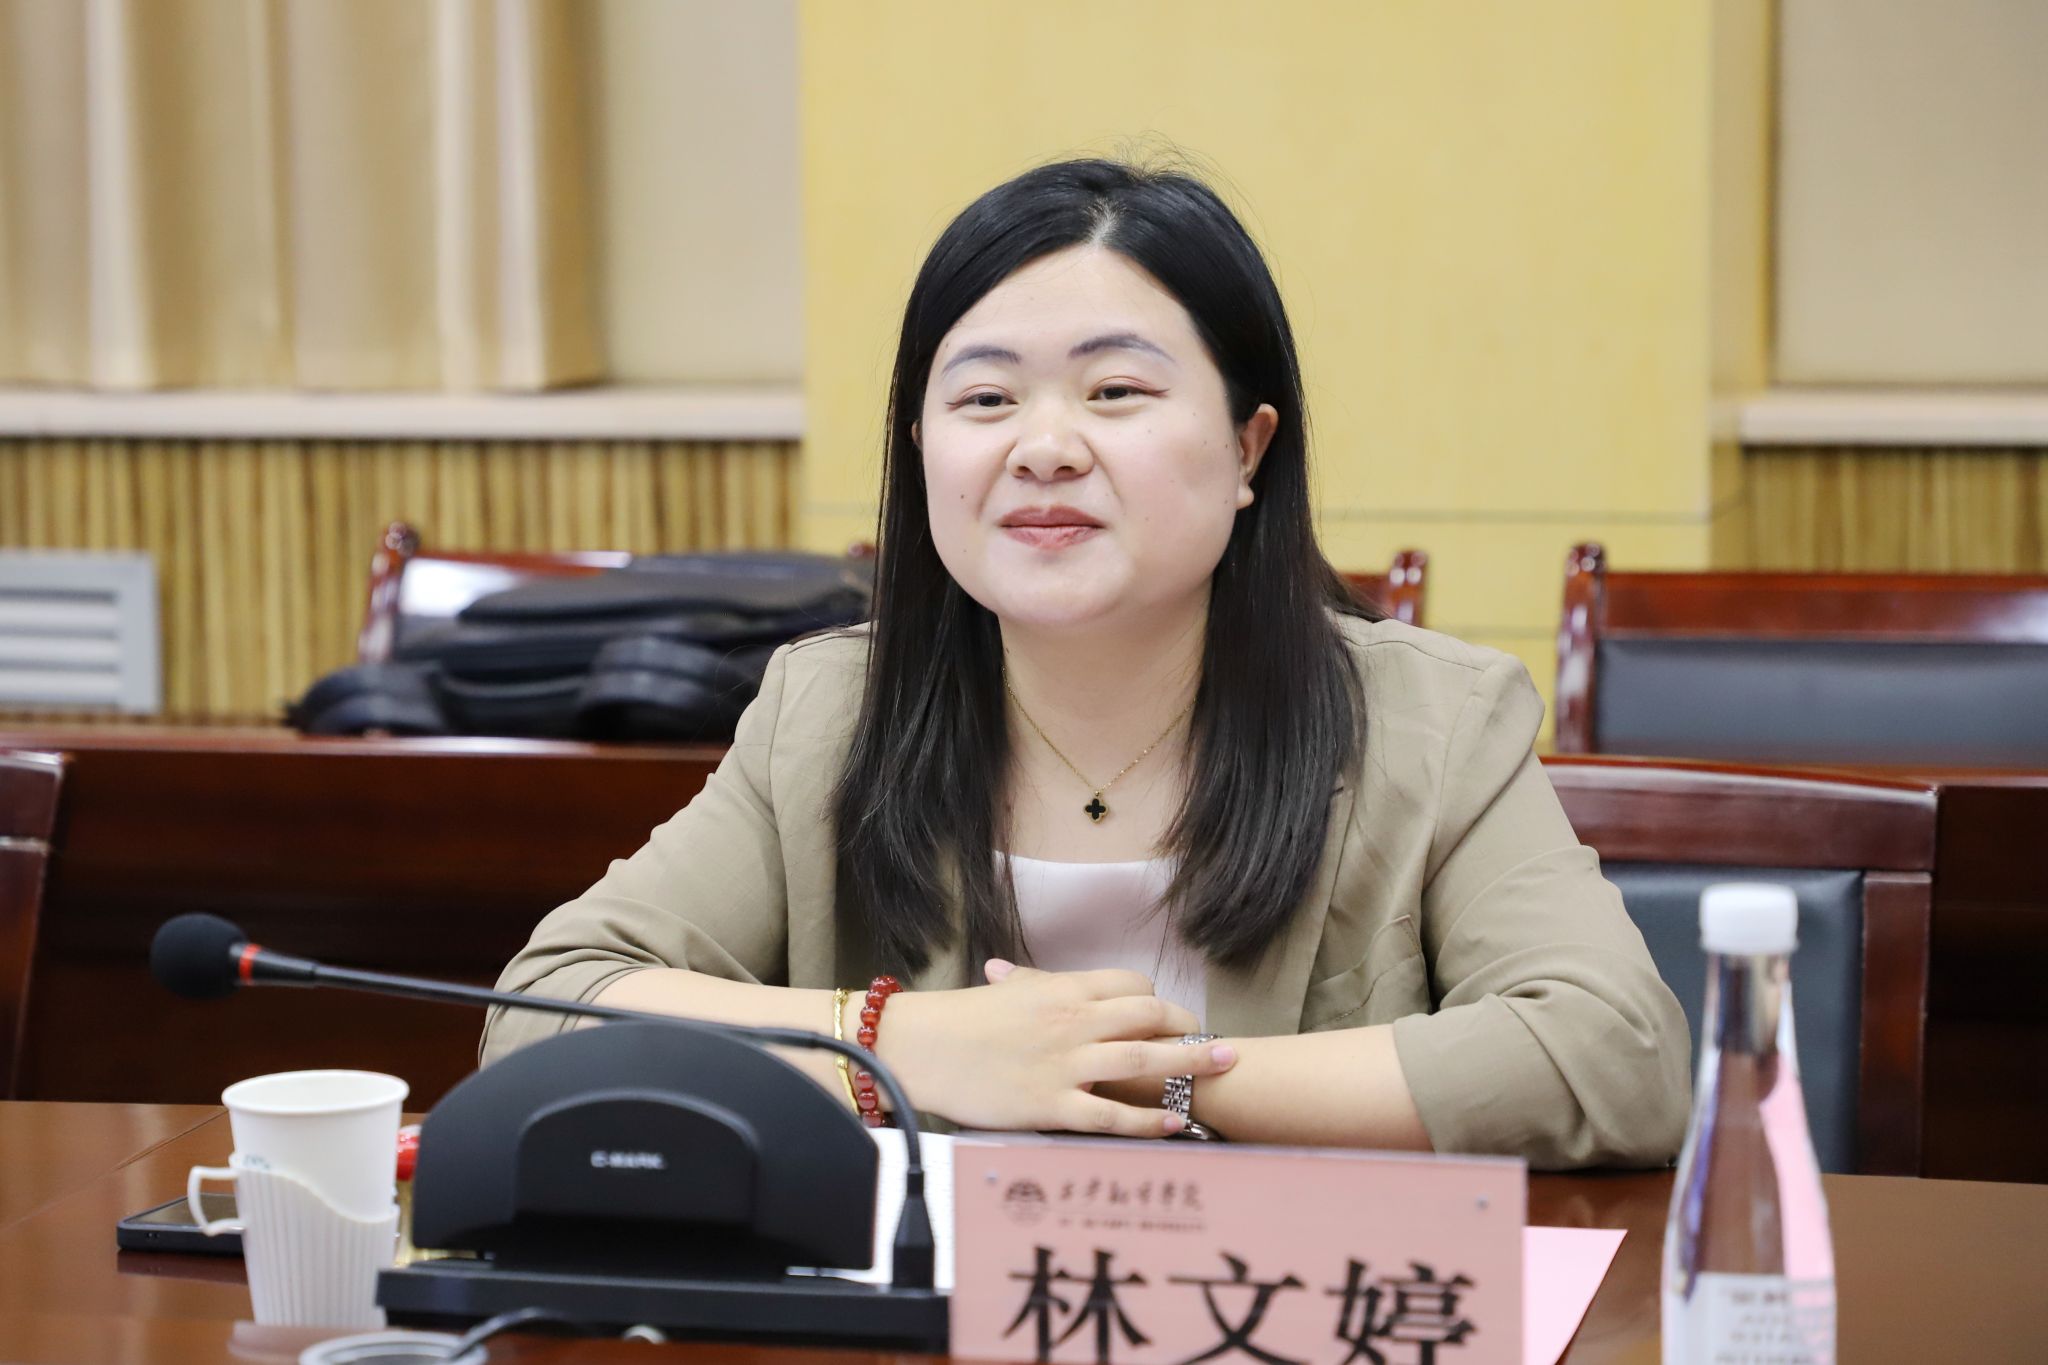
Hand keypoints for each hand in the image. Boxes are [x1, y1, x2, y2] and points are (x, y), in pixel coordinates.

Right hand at [877, 960, 1236, 1136]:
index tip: (1169, 1017)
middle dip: (1188, 1027)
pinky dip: (1149, 1121)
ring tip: (1225, 1065)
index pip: (1130, 985)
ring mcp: (1065, 1065)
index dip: (1158, 1000)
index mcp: (1061, 990)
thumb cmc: (957, 1023)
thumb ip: (1031, 987)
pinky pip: (1112, 1116)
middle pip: (1150, 1016)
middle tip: (1213, 1042)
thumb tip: (1037, 980)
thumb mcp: (1003, 994)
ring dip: (1192, 1062)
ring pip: (1144, 1061)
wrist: (919, 1049)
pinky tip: (1175, 1121)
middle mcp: (1072, 1022)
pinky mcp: (1051, 1106)